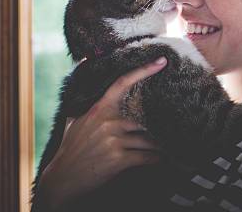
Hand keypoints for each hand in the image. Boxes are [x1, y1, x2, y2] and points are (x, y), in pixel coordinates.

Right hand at [37, 57, 167, 210]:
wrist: (62, 179)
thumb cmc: (71, 149)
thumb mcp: (75, 120)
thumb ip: (87, 102)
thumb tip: (88, 70)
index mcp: (99, 109)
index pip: (122, 83)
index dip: (143, 70)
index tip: (161, 61)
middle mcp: (107, 121)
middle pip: (145, 115)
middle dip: (161, 120)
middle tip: (178, 119)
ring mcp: (113, 140)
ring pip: (149, 138)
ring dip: (162, 143)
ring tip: (173, 143)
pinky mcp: (118, 159)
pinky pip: (147, 157)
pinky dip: (158, 159)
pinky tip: (164, 160)